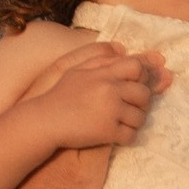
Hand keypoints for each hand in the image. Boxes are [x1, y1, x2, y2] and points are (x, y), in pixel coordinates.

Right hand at [20, 42, 166, 150]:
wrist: (45, 121)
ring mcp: (110, 111)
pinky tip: (116, 136)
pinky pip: (131, 135)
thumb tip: (122, 50)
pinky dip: (126, 137)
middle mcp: (109, 90)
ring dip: (134, 122)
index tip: (133, 87)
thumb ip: (101, 60)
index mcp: (103, 74)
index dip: (140, 78)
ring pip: (140, 117)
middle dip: (141, 103)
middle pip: (144, 94)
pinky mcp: (108, 131)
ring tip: (122, 123)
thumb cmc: (60, 96)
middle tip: (131, 109)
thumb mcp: (78, 70)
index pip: (137, 67)